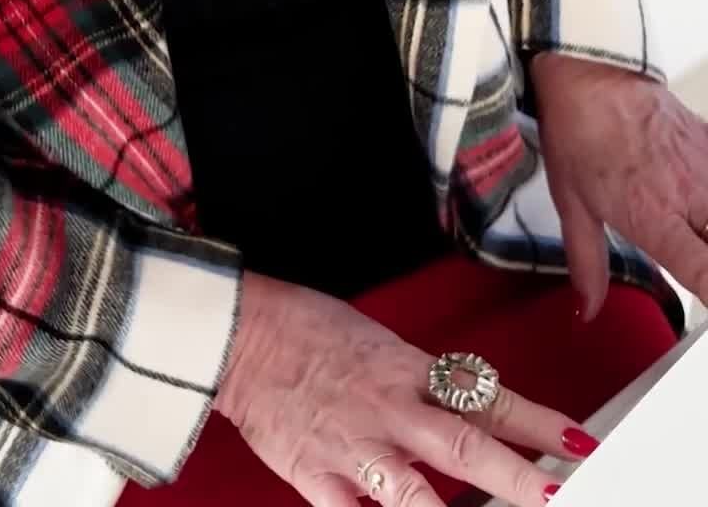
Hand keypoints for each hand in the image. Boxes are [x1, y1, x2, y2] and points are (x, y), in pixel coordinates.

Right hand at [215, 270, 592, 505]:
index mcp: (408, 370)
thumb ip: (424, 385)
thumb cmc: (311, 330)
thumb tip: (469, 414)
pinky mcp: (317, 476)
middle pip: (463, 446)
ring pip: (414, 494)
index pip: (486, 397)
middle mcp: (389, 409)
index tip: (578, 443)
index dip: (536, 422)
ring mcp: (354, 447)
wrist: (244, 334)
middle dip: (516, 476)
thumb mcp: (381, 345)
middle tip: (556, 494)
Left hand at [535, 53, 707, 322]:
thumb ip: (588, 264)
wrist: (590, 70)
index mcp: (656, 217)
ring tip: (689, 229)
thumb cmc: (579, 132)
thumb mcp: (572, 205)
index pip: (707, 275)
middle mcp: (691, 195)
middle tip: (693, 260)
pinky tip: (696, 202)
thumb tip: (588, 310)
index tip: (706, 307)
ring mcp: (707, 167)